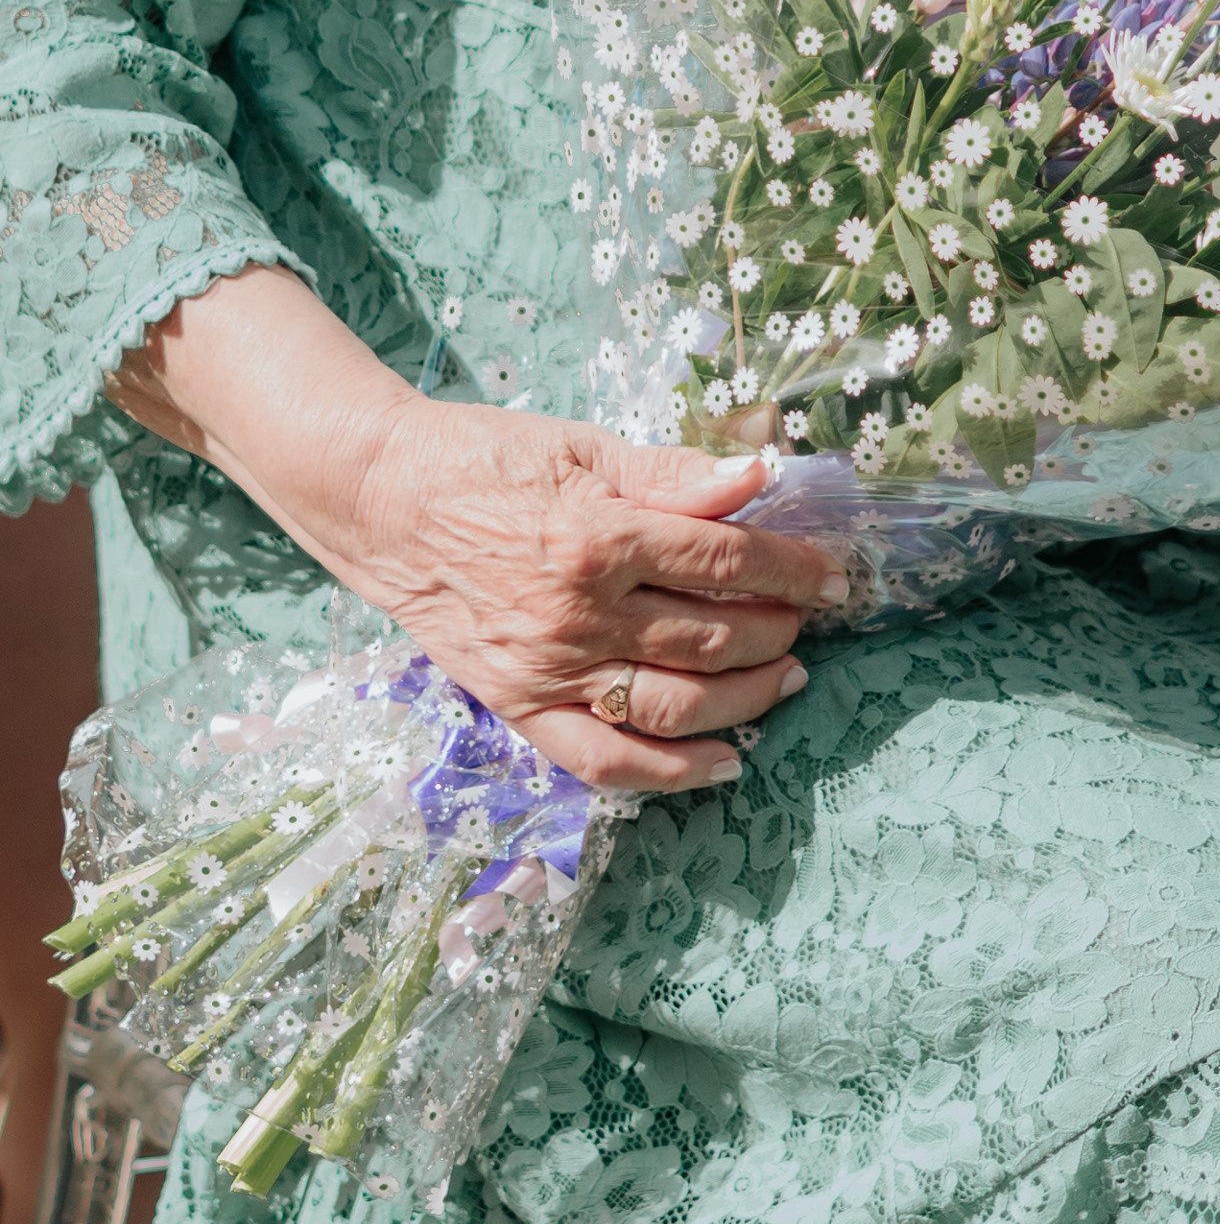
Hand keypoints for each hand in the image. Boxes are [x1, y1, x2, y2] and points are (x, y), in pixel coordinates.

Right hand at [346, 396, 844, 790]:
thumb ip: (673, 473)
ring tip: (786, 677)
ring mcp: (548, 669)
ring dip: (747, 699)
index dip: (793, 568)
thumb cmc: (487, 459)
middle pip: (712, 637)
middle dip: (780, 630)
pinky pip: (604, 762)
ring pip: (675, 706)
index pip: (725, 560)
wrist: (382, 499)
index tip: (833, 573)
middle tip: (808, 618)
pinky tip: (726, 763)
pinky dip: (672, 775)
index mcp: (597, 536)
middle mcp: (576, 614)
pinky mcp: (519, 705)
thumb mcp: (586, 448)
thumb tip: (758, 477)